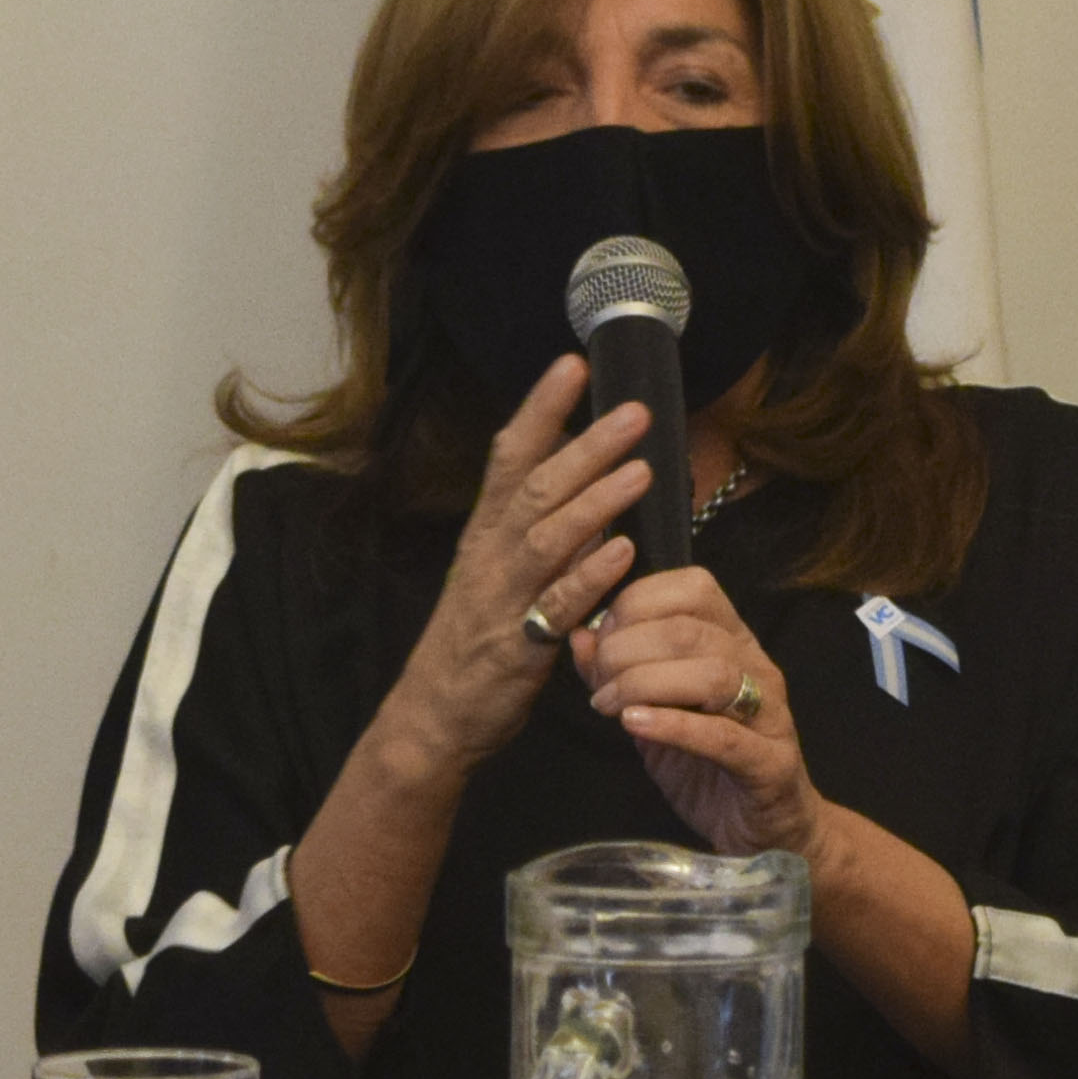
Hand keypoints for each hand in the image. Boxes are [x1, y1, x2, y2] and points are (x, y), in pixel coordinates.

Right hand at [369, 352, 658, 795]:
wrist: (435, 714)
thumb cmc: (478, 635)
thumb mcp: (499, 567)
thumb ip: (539, 524)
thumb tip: (586, 473)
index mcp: (487, 530)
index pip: (511, 455)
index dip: (541, 408)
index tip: (573, 364)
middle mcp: (490, 554)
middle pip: (537, 487)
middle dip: (587, 445)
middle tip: (636, 412)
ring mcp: (502, 598)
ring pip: (547, 538)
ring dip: (596, 501)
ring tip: (641, 470)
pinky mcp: (518, 646)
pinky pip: (557, 606)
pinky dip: (589, 576)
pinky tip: (624, 551)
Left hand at [579, 562, 817, 856]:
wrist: (764, 833)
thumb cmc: (707, 766)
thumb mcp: (652, 713)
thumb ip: (617, 674)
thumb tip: (580, 635)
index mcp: (733, 642)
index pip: (694, 587)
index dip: (637, 602)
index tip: (601, 637)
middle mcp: (757, 667)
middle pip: (691, 629)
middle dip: (628, 649)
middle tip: (598, 684)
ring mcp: (771, 715)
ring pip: (712, 674)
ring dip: (645, 685)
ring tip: (609, 708)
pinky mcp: (771, 765)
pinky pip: (724, 737)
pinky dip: (674, 725)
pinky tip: (635, 725)